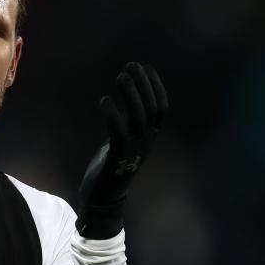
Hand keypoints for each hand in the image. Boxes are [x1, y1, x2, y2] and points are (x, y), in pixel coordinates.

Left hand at [76, 62, 167, 238]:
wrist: (103, 200)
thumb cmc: (111, 167)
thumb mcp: (122, 141)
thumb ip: (127, 122)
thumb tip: (127, 98)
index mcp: (150, 138)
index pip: (161, 108)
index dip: (156, 86)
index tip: (146, 66)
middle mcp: (146, 143)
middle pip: (151, 109)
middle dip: (143, 84)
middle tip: (132, 65)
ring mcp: (134, 152)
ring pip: (138, 118)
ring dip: (130, 95)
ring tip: (121, 76)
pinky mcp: (117, 159)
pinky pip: (118, 134)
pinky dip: (113, 115)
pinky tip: (104, 100)